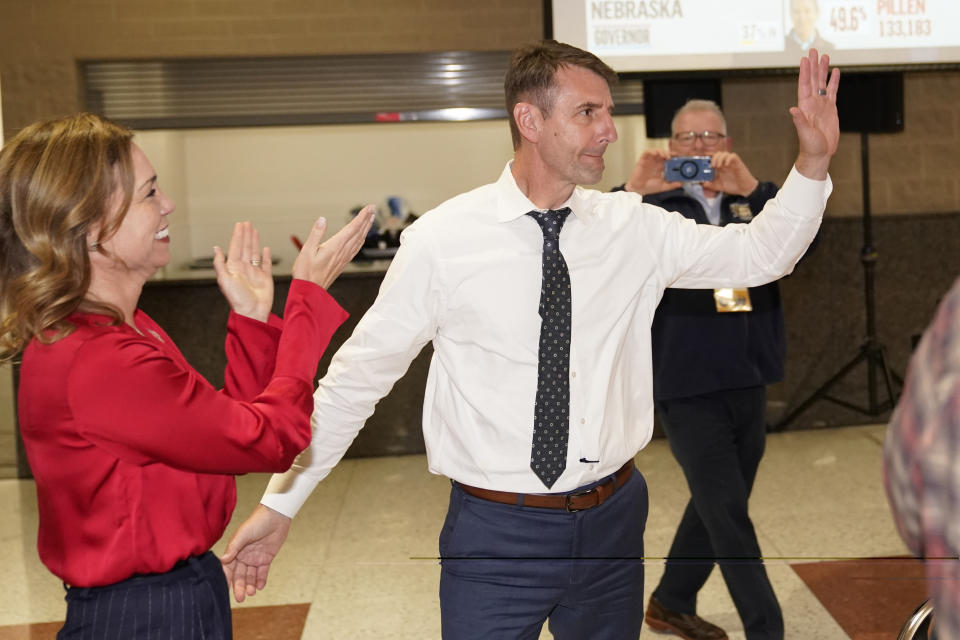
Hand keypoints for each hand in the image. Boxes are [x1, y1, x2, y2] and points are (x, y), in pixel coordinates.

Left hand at [213, 222, 273, 322]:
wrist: (252, 312)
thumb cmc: (237, 299)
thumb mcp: (224, 280)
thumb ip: (220, 263)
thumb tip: (216, 248)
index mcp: (234, 267)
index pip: (236, 247)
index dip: (237, 235)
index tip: (240, 225)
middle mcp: (244, 268)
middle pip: (245, 247)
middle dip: (246, 235)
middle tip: (247, 223)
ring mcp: (255, 272)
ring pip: (254, 253)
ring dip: (254, 241)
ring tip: (254, 230)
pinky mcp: (266, 278)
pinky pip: (266, 264)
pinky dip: (266, 256)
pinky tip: (266, 248)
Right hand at [220, 504, 291, 602]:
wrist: (276, 516)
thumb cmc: (257, 521)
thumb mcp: (243, 534)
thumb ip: (234, 547)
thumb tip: (223, 559)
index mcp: (235, 550)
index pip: (228, 568)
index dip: (226, 579)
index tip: (224, 590)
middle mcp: (243, 556)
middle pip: (240, 575)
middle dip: (239, 586)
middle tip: (240, 598)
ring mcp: (255, 558)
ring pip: (251, 575)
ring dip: (250, 585)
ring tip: (251, 593)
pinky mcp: (266, 558)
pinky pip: (263, 572)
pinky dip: (261, 580)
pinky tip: (260, 587)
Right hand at [292, 205, 375, 288]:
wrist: (310, 290)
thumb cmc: (306, 272)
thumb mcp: (306, 251)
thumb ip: (315, 234)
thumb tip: (322, 219)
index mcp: (335, 247)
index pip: (352, 228)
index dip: (362, 217)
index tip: (369, 207)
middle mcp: (342, 252)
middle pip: (359, 233)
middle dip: (367, 219)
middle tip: (372, 209)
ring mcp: (344, 258)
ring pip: (359, 240)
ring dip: (366, 228)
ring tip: (370, 219)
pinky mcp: (343, 263)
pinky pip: (356, 248)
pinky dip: (361, 239)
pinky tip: (362, 238)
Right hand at [624, 149, 679, 194]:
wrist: (638, 190)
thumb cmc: (649, 188)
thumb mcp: (663, 186)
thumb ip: (672, 185)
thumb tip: (681, 183)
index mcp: (660, 168)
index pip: (668, 159)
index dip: (674, 156)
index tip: (679, 157)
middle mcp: (655, 163)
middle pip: (663, 153)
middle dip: (669, 153)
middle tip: (673, 156)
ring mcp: (649, 161)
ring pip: (656, 151)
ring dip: (661, 151)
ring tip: (665, 156)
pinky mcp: (642, 160)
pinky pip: (646, 152)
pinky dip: (651, 151)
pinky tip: (656, 154)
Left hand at [702, 151, 758, 196]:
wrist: (744, 189)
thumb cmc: (732, 186)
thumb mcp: (719, 186)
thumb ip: (710, 185)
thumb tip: (702, 183)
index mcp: (719, 168)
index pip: (712, 158)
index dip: (707, 158)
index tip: (703, 164)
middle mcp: (724, 163)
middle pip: (717, 154)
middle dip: (713, 158)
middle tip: (712, 166)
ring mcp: (731, 163)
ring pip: (724, 153)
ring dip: (719, 158)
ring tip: (718, 166)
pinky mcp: (738, 163)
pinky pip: (733, 156)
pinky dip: (728, 158)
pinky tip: (726, 165)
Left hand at [790, 48, 840, 179]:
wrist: (819, 154)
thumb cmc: (810, 146)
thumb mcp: (804, 134)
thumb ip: (799, 121)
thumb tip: (793, 110)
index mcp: (805, 107)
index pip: (804, 85)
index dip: (804, 72)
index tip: (805, 59)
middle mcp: (812, 103)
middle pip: (812, 80)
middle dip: (813, 65)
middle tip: (813, 50)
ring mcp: (821, 105)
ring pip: (822, 83)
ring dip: (823, 70)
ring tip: (824, 56)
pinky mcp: (830, 109)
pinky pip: (832, 91)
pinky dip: (834, 81)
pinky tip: (835, 71)